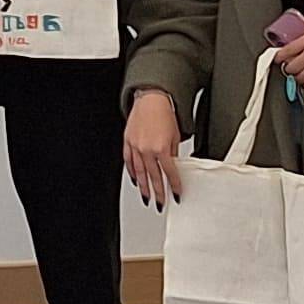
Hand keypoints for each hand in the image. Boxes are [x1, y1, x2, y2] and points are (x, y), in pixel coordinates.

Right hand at [124, 90, 186, 208]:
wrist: (151, 100)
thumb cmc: (164, 114)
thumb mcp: (175, 136)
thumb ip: (173, 153)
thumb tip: (173, 167)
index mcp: (161, 148)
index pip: (169, 173)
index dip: (174, 186)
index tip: (176, 195)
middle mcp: (147, 149)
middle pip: (153, 177)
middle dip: (158, 192)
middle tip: (160, 203)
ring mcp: (135, 147)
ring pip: (139, 173)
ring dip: (144, 187)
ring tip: (147, 197)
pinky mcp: (127, 142)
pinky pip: (128, 162)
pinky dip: (132, 173)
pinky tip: (136, 180)